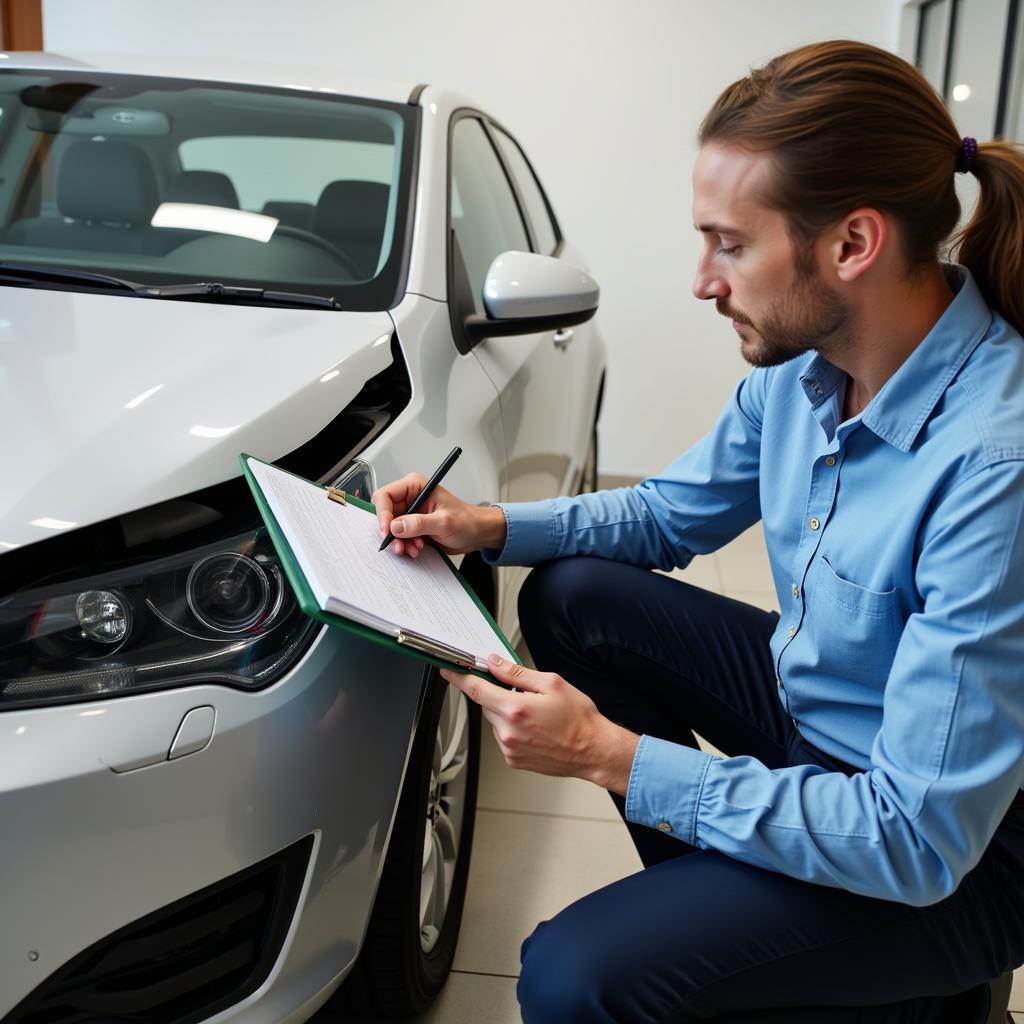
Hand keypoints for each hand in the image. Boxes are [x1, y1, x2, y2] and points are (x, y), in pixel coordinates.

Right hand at [371, 473, 506, 557]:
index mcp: (415, 486)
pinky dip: (405, 546)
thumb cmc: (467, 521)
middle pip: (385, 514)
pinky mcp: (412, 527)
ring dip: (399, 542)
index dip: (383, 514)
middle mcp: (410, 498)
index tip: (387, 531)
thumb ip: (419, 523)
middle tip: (400, 546)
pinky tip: (417, 549)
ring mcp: (410, 514)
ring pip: (391, 529)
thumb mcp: (443, 522)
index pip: (385, 496)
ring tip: (414, 549)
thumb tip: (396, 526)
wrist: (477, 534)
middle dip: (391, 532)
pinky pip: (399, 538)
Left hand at [441, 653, 639, 793]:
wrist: (593, 750)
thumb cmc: (578, 719)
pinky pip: (503, 737)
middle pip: (487, 704)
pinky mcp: (513, 760)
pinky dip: (513, 729)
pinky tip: (535, 729)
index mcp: (515, 709)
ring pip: (495, 721)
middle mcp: (508, 731)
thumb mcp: (551, 684)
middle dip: (499, 695)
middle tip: (524, 694)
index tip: (449, 671)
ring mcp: (509, 749)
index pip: (476, 689)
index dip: (459, 678)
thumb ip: (517, 674)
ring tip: (536, 716)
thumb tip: (495, 663)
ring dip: (507, 713)